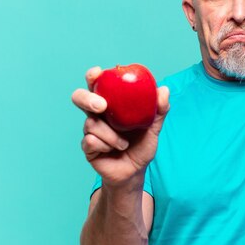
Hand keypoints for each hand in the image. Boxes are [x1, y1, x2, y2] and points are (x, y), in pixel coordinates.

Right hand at [72, 66, 169, 186]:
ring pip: (90, 123)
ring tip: (124, 143)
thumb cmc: (142, 145)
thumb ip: (159, 109)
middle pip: (80, 97)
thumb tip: (163, 90)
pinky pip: (90, 141)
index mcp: (111, 104)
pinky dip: (105, 145)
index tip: (97, 73)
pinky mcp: (87, 147)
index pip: (98, 85)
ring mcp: (90, 130)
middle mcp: (97, 114)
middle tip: (102, 107)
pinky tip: (113, 150)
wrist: (136, 171)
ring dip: (111, 135)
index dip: (93, 76)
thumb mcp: (154, 127)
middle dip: (87, 99)